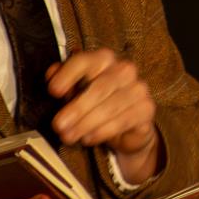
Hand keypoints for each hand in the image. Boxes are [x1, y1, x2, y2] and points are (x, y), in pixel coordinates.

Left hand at [48, 48, 161, 181]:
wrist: (126, 127)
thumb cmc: (95, 105)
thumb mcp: (75, 93)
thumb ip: (63, 82)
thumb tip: (51, 73)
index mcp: (104, 59)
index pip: (86, 61)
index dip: (68, 74)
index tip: (53, 91)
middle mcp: (125, 69)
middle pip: (100, 86)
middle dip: (77, 108)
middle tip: (58, 125)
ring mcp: (139, 89)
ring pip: (111, 106)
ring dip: (87, 124)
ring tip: (69, 136)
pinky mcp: (147, 109)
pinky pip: (124, 120)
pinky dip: (103, 131)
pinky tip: (88, 139)